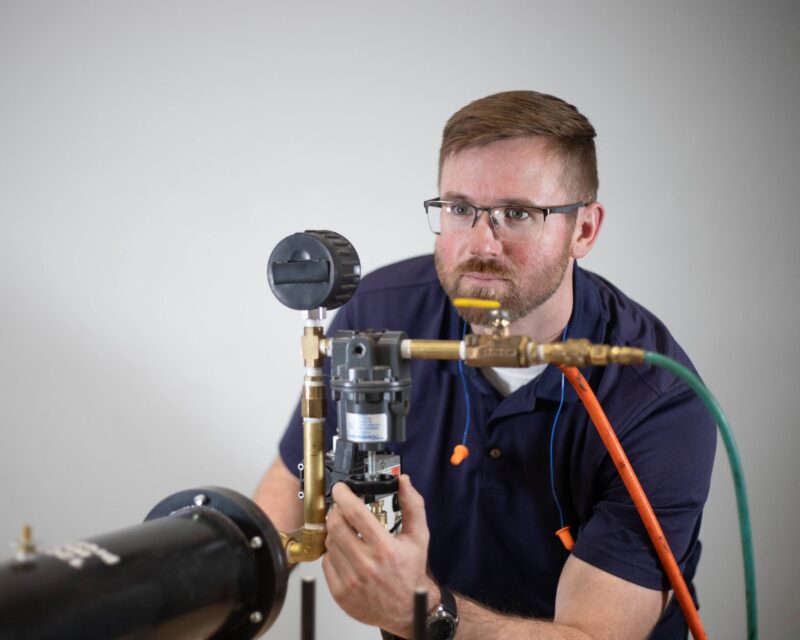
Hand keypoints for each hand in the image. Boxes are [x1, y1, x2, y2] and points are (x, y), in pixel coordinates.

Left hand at [322, 474, 438, 636]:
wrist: (407, 610)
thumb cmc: (411, 572)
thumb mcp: (418, 536)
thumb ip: (412, 505)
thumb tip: (404, 481)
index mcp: (384, 548)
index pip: (355, 513)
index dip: (344, 496)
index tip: (340, 489)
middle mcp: (366, 565)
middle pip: (336, 526)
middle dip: (336, 512)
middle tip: (341, 509)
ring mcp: (351, 580)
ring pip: (330, 543)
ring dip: (335, 532)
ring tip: (348, 533)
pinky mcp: (340, 592)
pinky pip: (326, 563)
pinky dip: (333, 553)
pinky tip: (346, 552)